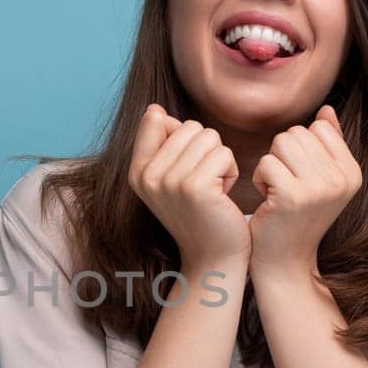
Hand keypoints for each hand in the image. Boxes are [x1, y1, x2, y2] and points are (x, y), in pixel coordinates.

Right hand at [128, 104, 247, 268]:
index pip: (155, 120)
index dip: (182, 136)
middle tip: (204, 183)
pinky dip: (231, 172)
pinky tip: (223, 195)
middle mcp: (147, 176)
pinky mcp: (194, 187)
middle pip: (189, 126)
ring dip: (220, 160)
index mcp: (136, 172)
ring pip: (208, 137)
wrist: (213, 257)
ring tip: (214, 189)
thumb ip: (160, 143)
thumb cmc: (199, 214)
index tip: (186, 169)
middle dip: (206, 150)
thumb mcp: (170, 179)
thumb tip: (154, 110)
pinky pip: (222, 154)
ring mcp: (168, 181)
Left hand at [247, 104, 361, 277]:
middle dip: (282, 155)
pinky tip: (267, 200)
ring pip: (280, 143)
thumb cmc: (298, 216)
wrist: (285, 260)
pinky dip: (259, 179)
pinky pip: (266, 162)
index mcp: (352, 172)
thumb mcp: (322, 180)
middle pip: (296, 133)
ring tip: (277, 191)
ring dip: (270, 165)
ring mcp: (319, 188)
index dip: (299, 148)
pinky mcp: (292, 196)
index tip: (299, 175)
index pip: (318, 127)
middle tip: (285, 185)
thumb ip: (328, 144)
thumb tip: (326, 109)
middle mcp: (341, 179)